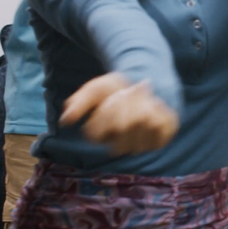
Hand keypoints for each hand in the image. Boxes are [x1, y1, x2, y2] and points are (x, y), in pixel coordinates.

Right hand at [61, 72, 179, 155]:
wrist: (144, 83)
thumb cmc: (116, 90)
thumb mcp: (95, 89)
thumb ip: (80, 102)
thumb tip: (66, 120)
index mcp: (102, 137)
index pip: (95, 132)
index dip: (103, 112)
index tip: (109, 98)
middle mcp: (121, 145)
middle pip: (121, 125)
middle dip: (123, 103)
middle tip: (125, 93)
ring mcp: (142, 144)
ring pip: (140, 123)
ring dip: (139, 104)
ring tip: (139, 96)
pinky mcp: (161, 138)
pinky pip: (160, 124)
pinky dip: (157, 110)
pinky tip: (153, 105)